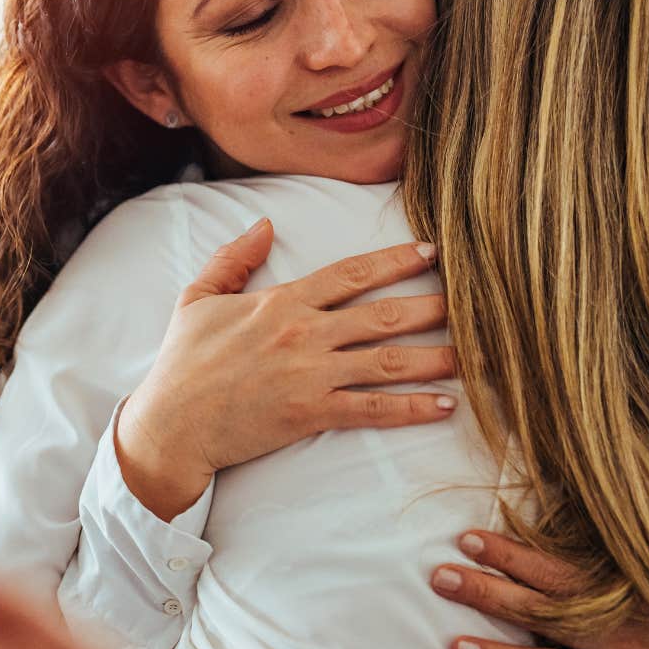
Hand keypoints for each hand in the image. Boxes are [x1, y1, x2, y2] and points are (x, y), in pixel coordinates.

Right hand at [116, 220, 456, 518]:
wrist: (170, 425)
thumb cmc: (182, 364)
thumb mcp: (197, 298)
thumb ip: (233, 259)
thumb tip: (265, 224)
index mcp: (281, 302)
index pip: (351, 274)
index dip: (395, 261)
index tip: (431, 252)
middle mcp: (303, 333)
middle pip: (384, 314)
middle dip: (434, 307)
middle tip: (477, 302)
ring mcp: (310, 375)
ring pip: (388, 361)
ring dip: (437, 357)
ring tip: (478, 355)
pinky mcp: (311, 414)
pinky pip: (372, 409)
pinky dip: (412, 408)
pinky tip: (444, 405)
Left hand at [431, 529, 648, 648]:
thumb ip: (623, 554)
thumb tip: (583, 503)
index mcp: (622, 597)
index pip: (555, 571)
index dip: (511, 555)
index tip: (469, 539)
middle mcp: (615, 636)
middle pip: (540, 614)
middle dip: (487, 594)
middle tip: (441, 578)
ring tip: (455, 647)